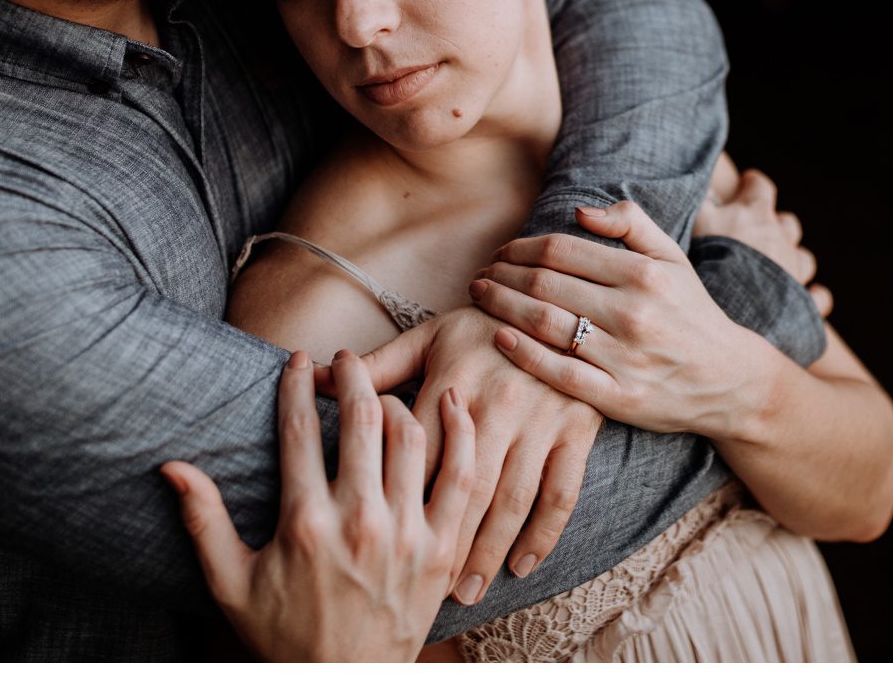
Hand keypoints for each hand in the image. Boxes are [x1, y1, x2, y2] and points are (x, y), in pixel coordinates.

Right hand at [159, 349, 475, 661]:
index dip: (296, 385)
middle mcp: (360, 520)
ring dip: (396, 398)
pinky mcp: (442, 547)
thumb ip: (202, 520)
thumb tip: (171, 466)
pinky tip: (453, 401)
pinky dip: (460, 431)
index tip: (296, 360)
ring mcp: (407, 532)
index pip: (300, 430)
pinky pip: (461, 474)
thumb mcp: (231, 583)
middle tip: (343, 359)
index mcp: (305, 523)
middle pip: (362, 419)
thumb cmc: (284, 635)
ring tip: (381, 388)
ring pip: (411, 436)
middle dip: (351, 376)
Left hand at [326, 308, 602, 606]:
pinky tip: (522, 566)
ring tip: (465, 591)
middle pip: (463, 489)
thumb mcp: (431, 336)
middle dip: (443, 545)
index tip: (374, 547)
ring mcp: (540, 421)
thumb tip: (316, 376)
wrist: (564, 300)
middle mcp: (496, 406)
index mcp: (452, 382)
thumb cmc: (486, 323)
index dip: (396, 502)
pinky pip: (561, 492)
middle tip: (420, 593)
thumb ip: (378, 366)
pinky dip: (544, 534)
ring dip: (487, 551)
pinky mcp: (576, 430)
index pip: (416, 454)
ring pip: (511, 499)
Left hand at [471, 202, 775, 440]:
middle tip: (480, 274)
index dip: (521, 247)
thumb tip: (579, 212)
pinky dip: (524, 354)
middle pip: (545, 285)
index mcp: (644, 274)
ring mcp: (626, 358)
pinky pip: (561, 374)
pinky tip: (499, 337)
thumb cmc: (691, 312)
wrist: (730, 379)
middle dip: (503, 275)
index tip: (502, 251)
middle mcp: (634, 313)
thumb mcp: (673, 258)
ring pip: (546, 325)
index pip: (562, 250)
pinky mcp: (621, 398)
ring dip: (502, 307)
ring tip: (479, 297)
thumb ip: (631, 224)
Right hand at [695, 163, 832, 317]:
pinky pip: (818, 297)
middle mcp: (781, 237)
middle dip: (774, 225)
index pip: (760, 187)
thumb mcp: (699, 220)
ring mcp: (794, 269)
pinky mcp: (802, 301)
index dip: (753, 184)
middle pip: (786, 223)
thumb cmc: (712, 257)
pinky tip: (806, 297)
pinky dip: (814, 296)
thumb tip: (704, 188)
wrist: (731, 304)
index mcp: (757, 213)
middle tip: (755, 234)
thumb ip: (701, 201)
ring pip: (803, 258)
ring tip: (775, 269)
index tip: (747, 183)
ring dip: (791, 259)